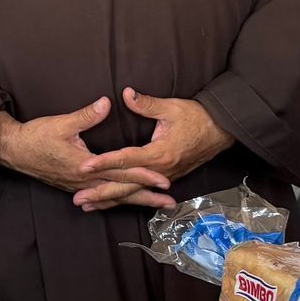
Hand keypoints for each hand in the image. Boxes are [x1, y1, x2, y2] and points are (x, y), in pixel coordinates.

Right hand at [0, 99, 171, 199]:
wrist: (13, 150)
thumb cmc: (36, 136)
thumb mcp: (61, 123)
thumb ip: (87, 115)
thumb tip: (107, 103)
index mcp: (85, 166)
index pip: (121, 172)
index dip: (144, 175)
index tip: (164, 180)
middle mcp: (84, 181)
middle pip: (122, 191)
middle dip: (147, 196)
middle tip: (170, 202)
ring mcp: (78, 186)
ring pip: (112, 197)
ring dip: (134, 201)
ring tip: (154, 205)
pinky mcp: (73, 186)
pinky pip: (100, 197)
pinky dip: (114, 202)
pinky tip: (122, 204)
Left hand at [72, 89, 231, 210]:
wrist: (221, 131)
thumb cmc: (197, 117)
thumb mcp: (172, 107)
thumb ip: (147, 103)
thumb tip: (126, 94)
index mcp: (160, 153)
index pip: (126, 159)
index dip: (104, 163)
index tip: (84, 166)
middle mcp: (161, 171)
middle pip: (126, 185)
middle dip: (101, 193)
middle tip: (78, 199)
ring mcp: (164, 178)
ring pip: (133, 193)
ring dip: (109, 200)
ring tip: (86, 207)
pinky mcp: (166, 179)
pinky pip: (141, 193)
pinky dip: (124, 199)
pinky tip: (109, 204)